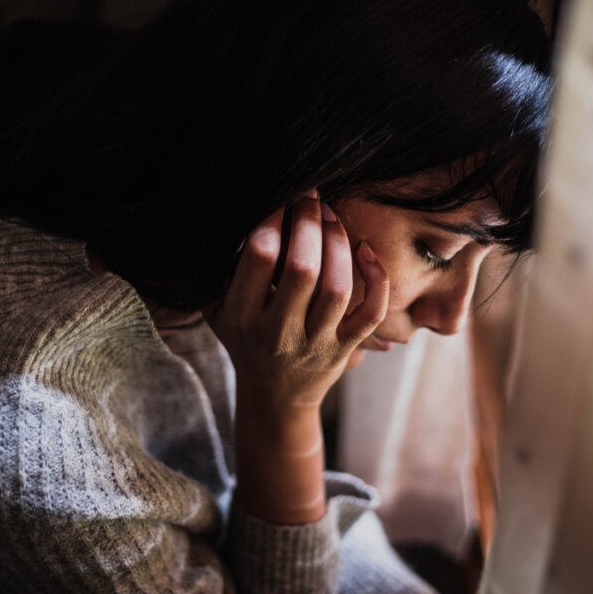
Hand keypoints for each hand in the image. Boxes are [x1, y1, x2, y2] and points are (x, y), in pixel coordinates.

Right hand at [208, 191, 388, 410]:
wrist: (274, 396)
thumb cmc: (244, 338)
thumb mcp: (216, 309)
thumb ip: (217, 270)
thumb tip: (231, 214)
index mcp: (242, 316)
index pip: (259, 258)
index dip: (272, 220)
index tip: (279, 198)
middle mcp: (279, 333)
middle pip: (303, 268)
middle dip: (309, 223)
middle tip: (309, 197)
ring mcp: (316, 342)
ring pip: (337, 287)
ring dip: (338, 243)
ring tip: (331, 215)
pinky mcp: (345, 348)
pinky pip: (371, 312)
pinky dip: (376, 278)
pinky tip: (365, 250)